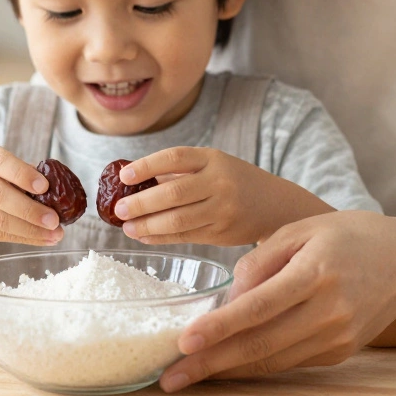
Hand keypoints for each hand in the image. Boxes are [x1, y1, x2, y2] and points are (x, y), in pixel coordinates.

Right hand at [0, 144, 63, 245]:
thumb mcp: (3, 166)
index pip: (0, 162)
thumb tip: (60, 190)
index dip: (22, 174)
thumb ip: (27, 173)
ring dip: (30, 230)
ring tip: (55, 234)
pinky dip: (24, 238)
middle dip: (30, 210)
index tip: (45, 186)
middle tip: (54, 220)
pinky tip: (43, 238)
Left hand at [114, 147, 330, 246]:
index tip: (125, 174)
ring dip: (147, 225)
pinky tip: (144, 235)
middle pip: (173, 193)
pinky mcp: (222, 233)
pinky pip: (185, 236)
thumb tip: (134, 181)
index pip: (174, 158)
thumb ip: (180, 172)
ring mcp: (222, 209)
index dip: (147, 165)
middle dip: (142, 203)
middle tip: (120, 209)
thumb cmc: (235, 181)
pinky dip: (161, 237)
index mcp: (213, 159)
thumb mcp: (214, 165)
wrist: (275, 205)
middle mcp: (219, 183)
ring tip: (127, 227)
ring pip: (178, 219)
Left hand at [158, 211, 395, 391]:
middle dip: (210, 364)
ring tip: (187, 377)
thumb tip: (227, 297)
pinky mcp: (340, 352)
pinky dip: (253, 367)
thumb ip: (261, 259)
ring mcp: (337, 336)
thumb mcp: (303, 229)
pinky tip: (224, 367)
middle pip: (260, 344)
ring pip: (271, 361)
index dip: (219, 327)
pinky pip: (288, 363)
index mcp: (316, 273)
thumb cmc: (352, 236)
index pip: (258, 307)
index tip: (184, 341)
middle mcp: (329, 311)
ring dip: (226, 372)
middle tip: (170, 377)